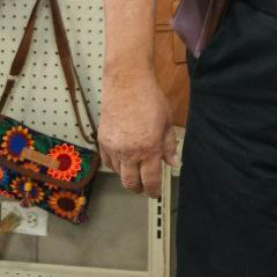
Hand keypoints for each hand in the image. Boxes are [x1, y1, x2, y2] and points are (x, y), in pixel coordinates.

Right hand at [98, 75, 178, 198]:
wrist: (127, 83)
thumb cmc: (150, 99)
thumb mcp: (167, 122)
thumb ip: (169, 145)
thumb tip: (173, 163)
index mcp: (149, 149)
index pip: (151, 180)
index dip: (154, 191)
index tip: (156, 193)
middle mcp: (129, 152)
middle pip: (131, 183)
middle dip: (139, 188)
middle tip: (145, 185)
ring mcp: (114, 147)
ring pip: (118, 173)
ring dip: (127, 175)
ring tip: (135, 169)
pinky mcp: (102, 140)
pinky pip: (107, 161)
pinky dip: (115, 164)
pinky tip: (122, 159)